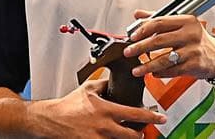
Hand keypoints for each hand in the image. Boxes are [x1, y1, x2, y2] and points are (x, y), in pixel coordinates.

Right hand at [36, 79, 166, 138]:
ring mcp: (100, 138)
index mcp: (106, 109)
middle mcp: (105, 126)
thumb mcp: (88, 88)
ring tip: (129, 135)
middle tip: (142, 130)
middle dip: (141, 133)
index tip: (161, 117)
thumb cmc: (69, 105)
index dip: (152, 116)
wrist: (53, 120)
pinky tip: (112, 137)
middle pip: (133, 135)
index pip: (135, 114)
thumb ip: (103, 84)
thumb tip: (113, 81)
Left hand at [123, 10, 214, 78]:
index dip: (143, 29)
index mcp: (186, 21)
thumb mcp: (180, 24)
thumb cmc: (196, 39)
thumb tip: (138, 15)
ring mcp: (193, 50)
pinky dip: (160, 73)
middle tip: (128, 52)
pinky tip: (153, 73)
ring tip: (137, 69)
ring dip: (147, 65)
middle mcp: (190, 34)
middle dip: (140, 48)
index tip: (132, 36)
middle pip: (159, 40)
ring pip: (164, 58)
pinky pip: (173, 70)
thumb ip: (158, 19)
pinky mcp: (195, 65)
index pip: (159, 22)